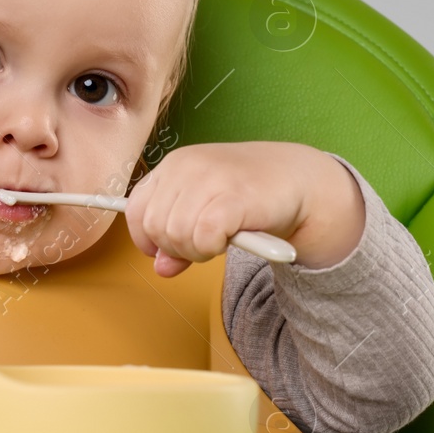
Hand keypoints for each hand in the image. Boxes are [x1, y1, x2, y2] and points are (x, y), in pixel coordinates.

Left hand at [124, 142, 365, 276]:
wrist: (299, 179)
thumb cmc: (249, 194)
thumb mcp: (205, 211)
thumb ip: (178, 236)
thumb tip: (160, 267)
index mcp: (174, 165)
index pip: (134, 210)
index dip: (148, 239)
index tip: (171, 248)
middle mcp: (186, 166)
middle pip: (155, 228)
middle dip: (177, 248)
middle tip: (206, 243)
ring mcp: (210, 178)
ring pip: (176, 235)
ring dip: (198, 251)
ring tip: (220, 240)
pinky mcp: (234, 197)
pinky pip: (203, 237)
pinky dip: (213, 248)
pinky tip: (230, 240)